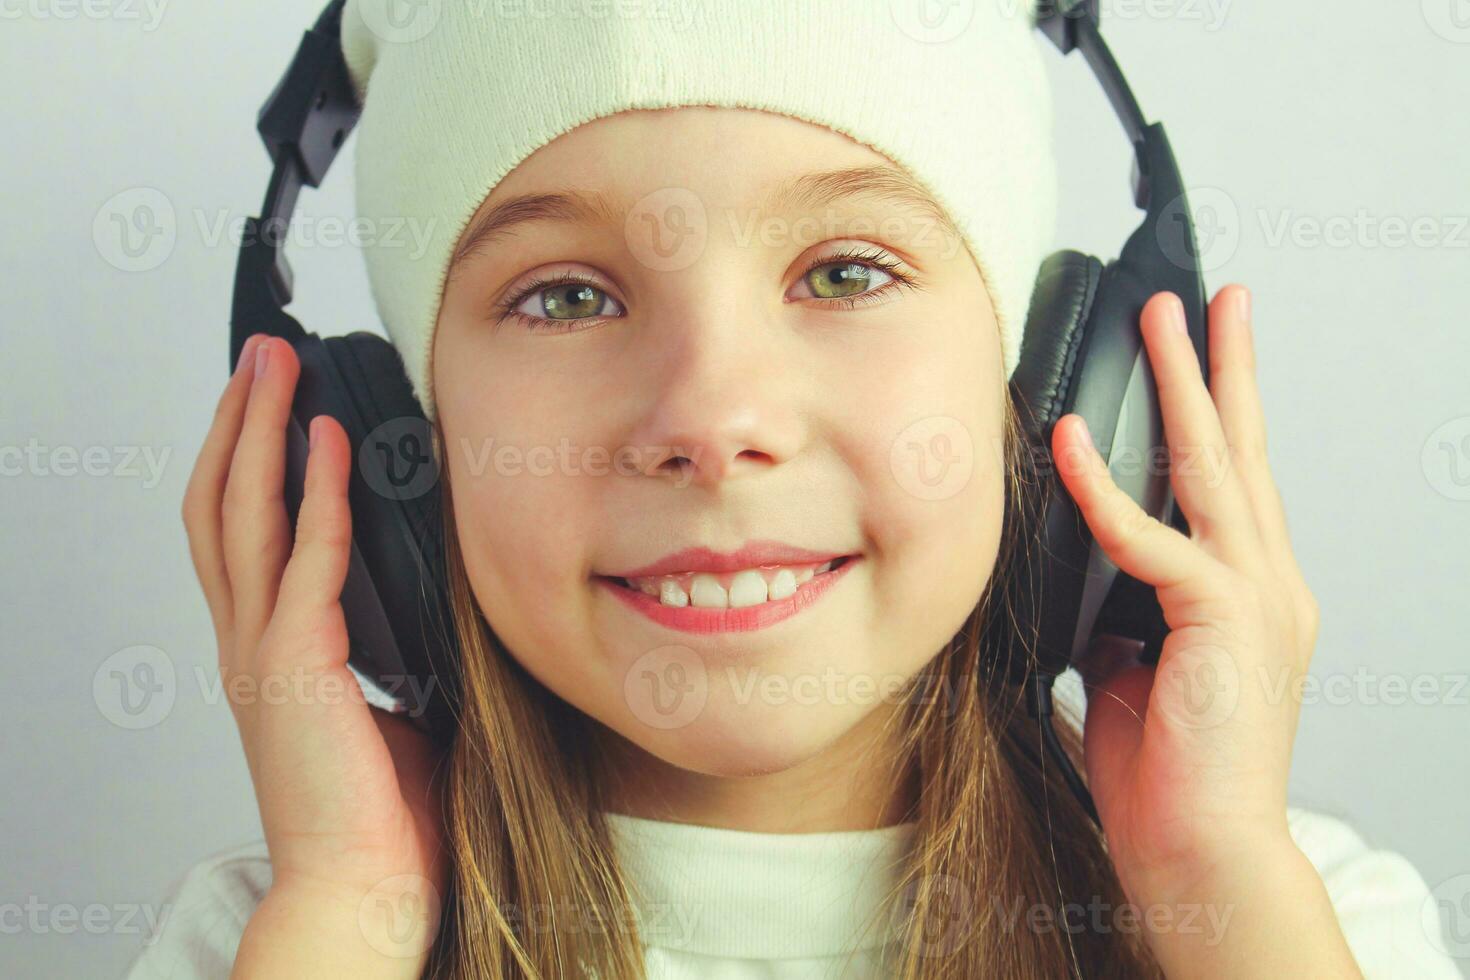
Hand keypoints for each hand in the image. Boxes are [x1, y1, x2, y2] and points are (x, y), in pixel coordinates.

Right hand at [181, 334, 446, 972]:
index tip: (270, 403)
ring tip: (275, 368)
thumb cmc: (382, 812)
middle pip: (221, 504)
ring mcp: (262, 650)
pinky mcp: (297, 661)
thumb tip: (438, 595)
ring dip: (259, 431)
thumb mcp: (392, 699)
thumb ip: (395, 641)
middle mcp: (250, 641)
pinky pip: (304, 555)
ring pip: (241, 513)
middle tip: (260, 357)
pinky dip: (313, 490)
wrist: (367, 886)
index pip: (240, 532)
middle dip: (238, 422)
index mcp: (270, 651)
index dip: (247, 460)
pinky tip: (327, 439)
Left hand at [1053, 286, 1320, 899]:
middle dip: (1221, 368)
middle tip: (1208, 299)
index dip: (1218, 414)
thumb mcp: (1133, 670)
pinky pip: (1152, 539)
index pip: (1232, 483)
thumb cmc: (1168, 775)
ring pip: (1214, 468)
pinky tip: (1074, 441)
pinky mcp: (1222, 621)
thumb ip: (1117, 611)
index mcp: (1247, 595)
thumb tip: (1077, 573)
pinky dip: (1106, 490)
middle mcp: (1266, 583)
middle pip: (1240, 451)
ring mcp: (1254, 598)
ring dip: (1186, 387)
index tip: (1203, 356)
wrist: (1200, 854)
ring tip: (1164, 321)